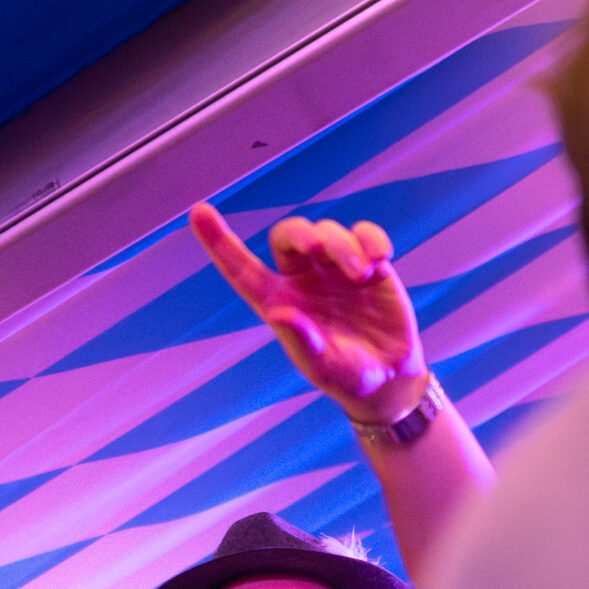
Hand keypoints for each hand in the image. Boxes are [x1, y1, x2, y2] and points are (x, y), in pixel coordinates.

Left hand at [190, 201, 427, 424]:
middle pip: (287, 236)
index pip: (242, 269)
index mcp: (279, 304)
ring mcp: (333, 270)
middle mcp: (301, 281)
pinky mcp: (368, 264)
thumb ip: (302, 343)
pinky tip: (382, 258)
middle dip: (300, 234)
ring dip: (344, 247)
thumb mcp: (324, 367)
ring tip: (363, 274)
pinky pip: (363, 234)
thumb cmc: (347, 377)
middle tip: (318, 249)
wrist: (390, 377)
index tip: (197, 211)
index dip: (219, 241)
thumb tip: (279, 314)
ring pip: (328, 233)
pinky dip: (371, 239)